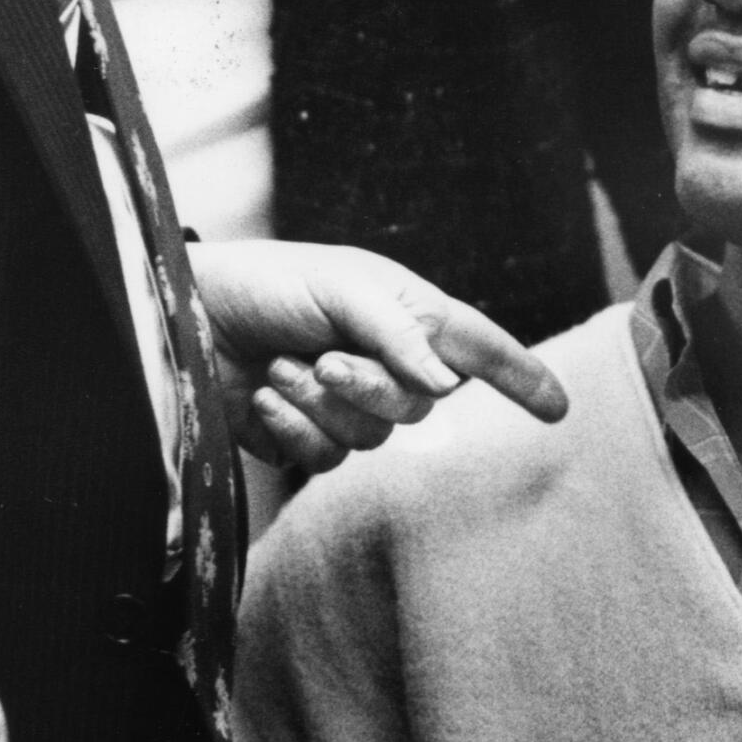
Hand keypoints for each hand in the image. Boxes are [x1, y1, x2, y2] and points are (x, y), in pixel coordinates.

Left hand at [189, 241, 567, 473]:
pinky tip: (264, 400)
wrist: (182, 320)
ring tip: (282, 368)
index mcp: (405, 315)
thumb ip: (397, 330)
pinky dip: (294, 430)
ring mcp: (346, 404)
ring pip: (372, 439)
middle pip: (420, 408)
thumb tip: (444, 383)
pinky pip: (326, 459)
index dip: (520, 376)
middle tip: (324, 359)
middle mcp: (385, 362)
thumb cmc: (264, 282)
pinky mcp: (304, 437)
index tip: (559, 407)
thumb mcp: (339, 284)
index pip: (478, 349)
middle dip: (371, 389)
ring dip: (323, 405)